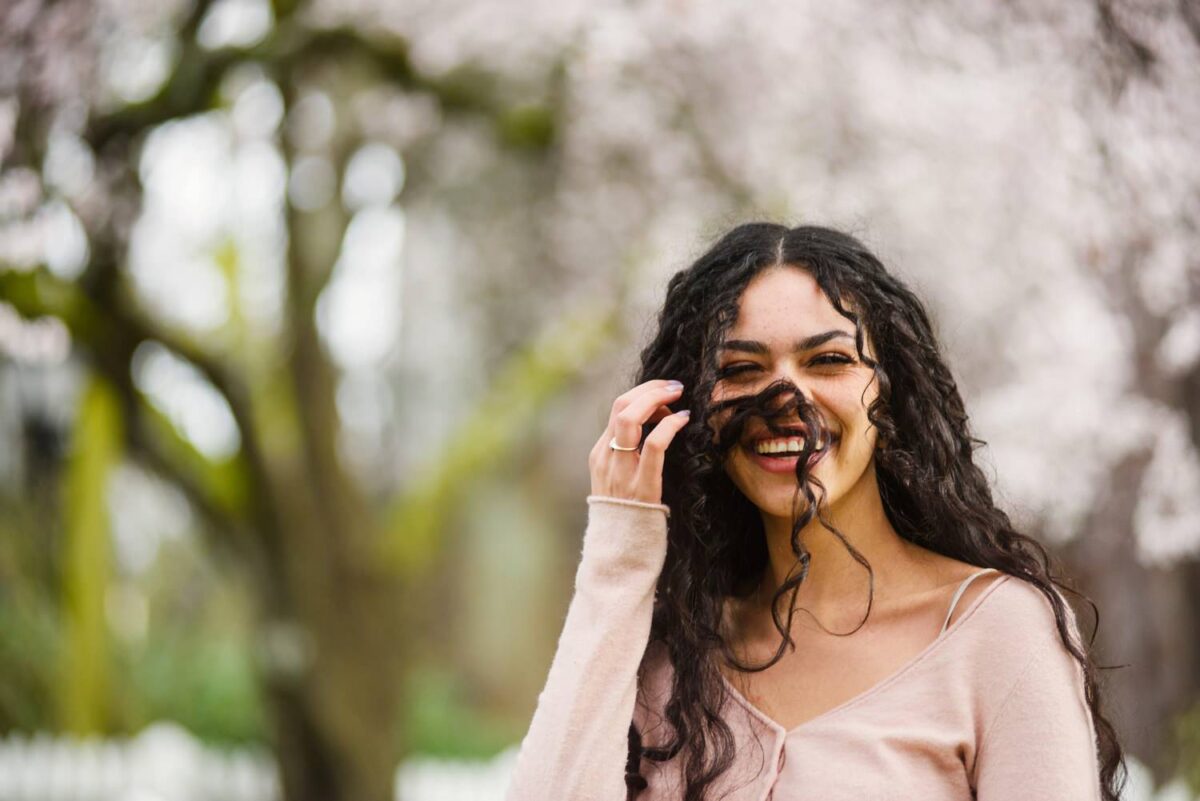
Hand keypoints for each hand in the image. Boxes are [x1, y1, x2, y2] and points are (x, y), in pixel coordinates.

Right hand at [588, 379, 690, 504]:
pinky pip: (653, 446)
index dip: (643, 393)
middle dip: (650, 389)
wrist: (620, 554)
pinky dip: (669, 426)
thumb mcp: (618, 481)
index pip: (616, 408)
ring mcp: (620, 473)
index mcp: (599, 454)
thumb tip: (654, 425)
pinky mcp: (641, 487)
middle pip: (621, 406)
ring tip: (678, 399)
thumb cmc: (628, 516)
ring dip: (657, 400)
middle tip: (674, 387)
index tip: (664, 392)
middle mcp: (605, 459)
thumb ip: (628, 455)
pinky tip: (683, 420)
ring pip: (630, 419)